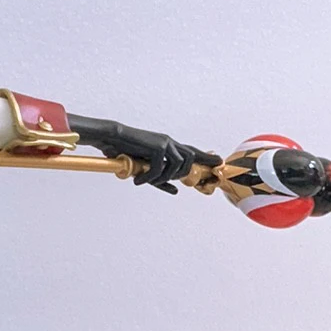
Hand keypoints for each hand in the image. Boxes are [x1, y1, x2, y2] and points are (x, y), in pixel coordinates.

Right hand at [67, 115, 220, 194]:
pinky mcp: (156, 147)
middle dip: (182, 174)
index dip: (205, 157)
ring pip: (177, 165)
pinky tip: (138, 180)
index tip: (219, 161)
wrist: (112, 138)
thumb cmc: (125, 153)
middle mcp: (169, 142)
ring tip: (145, 180)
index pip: (191, 151)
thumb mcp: (145, 169)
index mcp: (168, 145)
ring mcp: (164, 143)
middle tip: (165, 182)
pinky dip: (149, 177)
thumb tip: (175, 191)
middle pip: (189, 159)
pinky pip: (160, 168)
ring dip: (163, 177)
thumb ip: (160, 180)